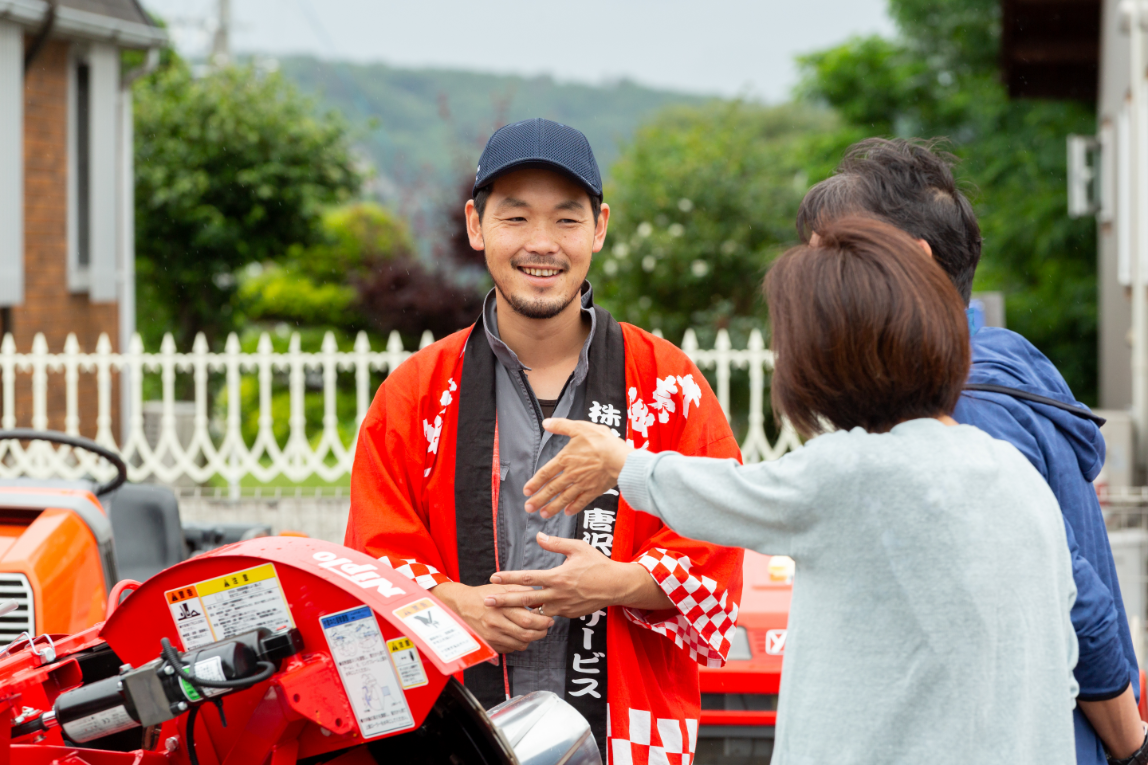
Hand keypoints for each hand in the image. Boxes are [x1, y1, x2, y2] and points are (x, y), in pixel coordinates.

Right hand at [433, 581, 553, 653]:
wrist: (461, 605)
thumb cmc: (483, 595)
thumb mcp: (502, 587)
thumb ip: (521, 590)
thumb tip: (538, 596)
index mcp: (501, 608)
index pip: (528, 620)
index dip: (542, 622)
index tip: (549, 619)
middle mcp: (496, 624)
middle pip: (526, 634)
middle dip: (541, 632)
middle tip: (546, 627)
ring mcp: (492, 636)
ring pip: (520, 644)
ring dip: (531, 639)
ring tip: (535, 631)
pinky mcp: (489, 644)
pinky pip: (510, 649)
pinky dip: (519, 644)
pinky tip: (520, 635)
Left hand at [485, 532, 670, 616]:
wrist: (616, 586)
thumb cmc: (598, 564)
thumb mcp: (578, 548)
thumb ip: (556, 543)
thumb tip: (539, 536)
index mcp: (557, 577)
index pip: (527, 579)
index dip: (509, 578)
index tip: (494, 578)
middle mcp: (558, 594)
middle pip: (525, 600)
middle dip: (504, 601)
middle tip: (487, 602)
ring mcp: (563, 607)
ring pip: (536, 611)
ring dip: (519, 611)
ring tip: (503, 610)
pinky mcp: (569, 614)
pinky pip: (550, 614)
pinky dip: (539, 612)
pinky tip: (529, 611)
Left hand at [524, 418, 632, 517]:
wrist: (621, 459)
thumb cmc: (602, 442)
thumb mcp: (580, 428)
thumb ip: (562, 425)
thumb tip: (546, 423)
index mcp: (566, 459)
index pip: (545, 473)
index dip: (535, 483)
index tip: (526, 491)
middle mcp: (571, 474)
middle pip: (552, 489)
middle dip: (539, 499)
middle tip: (529, 508)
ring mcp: (583, 484)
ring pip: (564, 498)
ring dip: (552, 507)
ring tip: (543, 514)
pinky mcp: (594, 491)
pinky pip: (581, 501)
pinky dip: (573, 507)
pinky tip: (567, 513)